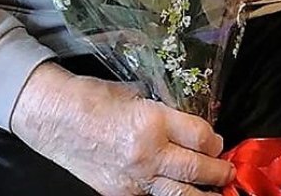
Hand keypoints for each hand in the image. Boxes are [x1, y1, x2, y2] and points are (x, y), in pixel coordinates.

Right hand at [11, 63, 233, 195]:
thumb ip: (163, 111)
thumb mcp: (136, 94)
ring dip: (203, 193)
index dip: (214, 141)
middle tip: (228, 170)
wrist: (53, 116)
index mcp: (153, 122)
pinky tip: (181, 193)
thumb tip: (187, 124)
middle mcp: (147, 154)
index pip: (200, 138)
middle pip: (196, 169)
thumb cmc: (92, 97)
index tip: (218, 141)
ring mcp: (133, 178)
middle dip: (218, 171)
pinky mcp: (119, 192)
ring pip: (179, 194)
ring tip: (218, 193)